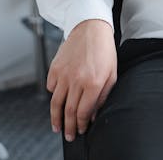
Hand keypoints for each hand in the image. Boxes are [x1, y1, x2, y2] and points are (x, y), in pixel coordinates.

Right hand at [46, 19, 117, 140]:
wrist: (91, 28)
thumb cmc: (104, 50)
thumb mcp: (111, 74)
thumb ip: (103, 96)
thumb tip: (94, 114)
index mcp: (93, 83)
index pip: (84, 112)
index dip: (82, 124)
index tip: (81, 130)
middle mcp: (77, 80)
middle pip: (69, 111)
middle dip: (69, 127)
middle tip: (69, 135)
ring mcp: (64, 74)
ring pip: (56, 103)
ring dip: (56, 118)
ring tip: (57, 127)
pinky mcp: (54, 68)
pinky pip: (51, 87)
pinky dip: (53, 96)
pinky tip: (57, 101)